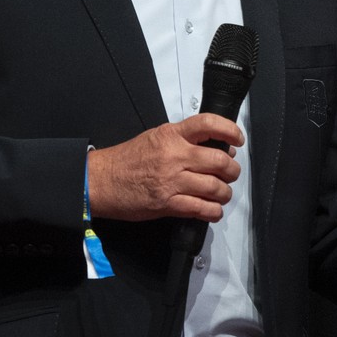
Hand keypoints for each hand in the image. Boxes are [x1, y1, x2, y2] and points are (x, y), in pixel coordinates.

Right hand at [86, 114, 243, 222]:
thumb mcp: (155, 138)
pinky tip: (212, 210)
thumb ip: (184, 140)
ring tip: (221, 194)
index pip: (208, 124)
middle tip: (230, 173)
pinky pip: (200, 208)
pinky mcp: (167, 203)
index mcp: (171, 135)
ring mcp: (171, 181)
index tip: (237, 140)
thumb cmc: (126, 160)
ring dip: (224, 193)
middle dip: (232, 170)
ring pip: (214, 187)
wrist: (99, 181)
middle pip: (219, 162)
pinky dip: (213, 212)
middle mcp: (174, 156)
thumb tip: (216, 147)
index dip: (230, 131)